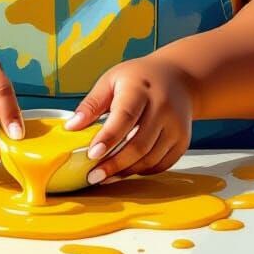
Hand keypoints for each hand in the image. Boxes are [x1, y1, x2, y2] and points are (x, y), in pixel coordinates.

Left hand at [65, 54, 193, 184]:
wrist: (178, 77)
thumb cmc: (139, 78)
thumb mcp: (112, 80)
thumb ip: (91, 104)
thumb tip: (71, 126)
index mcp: (141, 89)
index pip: (125, 116)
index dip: (108, 137)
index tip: (92, 154)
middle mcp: (162, 107)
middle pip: (139, 144)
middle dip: (114, 164)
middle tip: (93, 176)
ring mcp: (176, 126)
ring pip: (150, 158)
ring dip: (126, 171)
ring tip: (105, 176)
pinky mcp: (182, 140)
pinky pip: (162, 164)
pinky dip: (142, 171)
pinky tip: (126, 170)